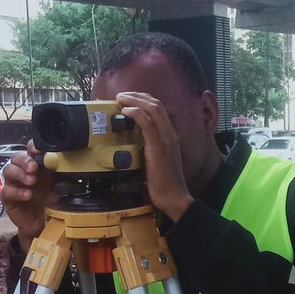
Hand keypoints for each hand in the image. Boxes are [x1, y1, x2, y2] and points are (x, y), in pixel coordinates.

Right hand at [1, 143, 58, 251]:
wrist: (42, 224)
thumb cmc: (48, 202)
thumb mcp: (58, 188)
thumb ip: (62, 176)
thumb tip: (71, 167)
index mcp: (36, 166)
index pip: (30, 150)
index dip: (33, 147)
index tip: (39, 149)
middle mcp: (23, 172)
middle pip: (16, 157)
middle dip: (25, 160)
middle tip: (34, 167)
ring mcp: (14, 184)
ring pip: (8, 171)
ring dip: (20, 173)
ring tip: (32, 180)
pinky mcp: (8, 198)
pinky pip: (7, 191)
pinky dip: (18, 192)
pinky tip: (28, 195)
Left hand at [115, 92, 192, 221]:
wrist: (174, 198)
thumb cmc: (163, 184)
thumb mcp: (155, 161)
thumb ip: (148, 149)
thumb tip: (133, 144)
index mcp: (170, 136)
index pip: (159, 109)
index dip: (143, 100)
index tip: (128, 99)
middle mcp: (170, 134)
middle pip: (156, 104)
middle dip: (137, 95)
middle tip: (121, 95)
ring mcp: (166, 139)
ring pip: (152, 109)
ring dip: (134, 100)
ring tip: (120, 98)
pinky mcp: (159, 147)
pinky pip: (147, 123)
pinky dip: (135, 113)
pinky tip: (125, 111)